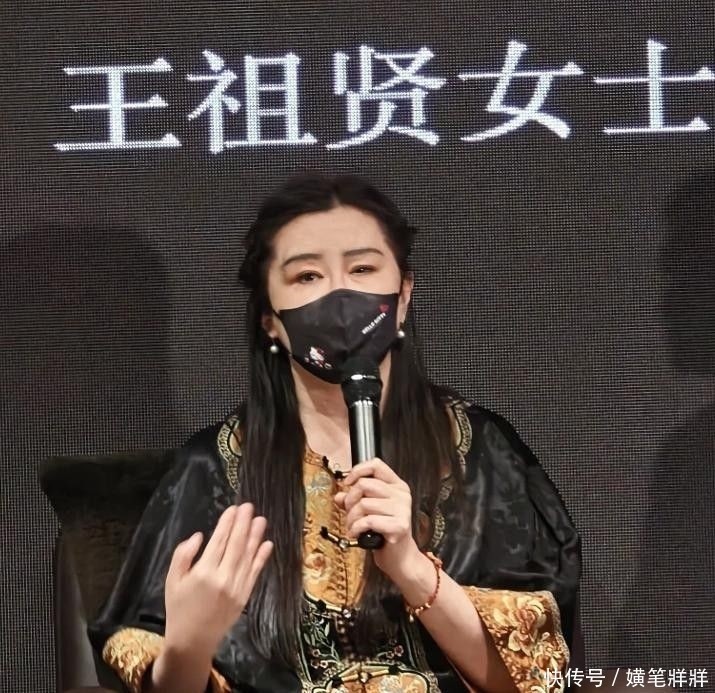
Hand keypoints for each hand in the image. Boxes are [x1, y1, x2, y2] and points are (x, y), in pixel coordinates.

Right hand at [163, 503, 272, 658]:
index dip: (227, 523)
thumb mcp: (172, 581)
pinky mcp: (245, 596)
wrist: (192, 641)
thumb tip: (198, 536)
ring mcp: (237, 587)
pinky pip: (255, 572)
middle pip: (236, 545)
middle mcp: (223, 578)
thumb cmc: (179, 608)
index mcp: (203, 572)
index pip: (219, 541)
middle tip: (249, 506)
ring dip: (255, 536)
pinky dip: (262, 557)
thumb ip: (182, 556)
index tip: (233, 508)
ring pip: (248, 556)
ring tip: (261, 519)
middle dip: (243, 524)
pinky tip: (267, 543)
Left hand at [334, 458, 420, 579]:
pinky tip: (357, 534)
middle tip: (349, 511)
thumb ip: (354, 500)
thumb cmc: (384, 533)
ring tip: (353, 526)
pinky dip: (356, 528)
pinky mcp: (399, 525)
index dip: (358, 471)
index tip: (347, 483)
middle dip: (350, 499)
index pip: (376, 465)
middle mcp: (401, 495)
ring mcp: (403, 509)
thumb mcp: (368, 512)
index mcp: (397, 486)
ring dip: (352, 518)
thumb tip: (339, 495)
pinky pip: (368, 520)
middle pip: (365, 484)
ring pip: (364, 503)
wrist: (399, 558)